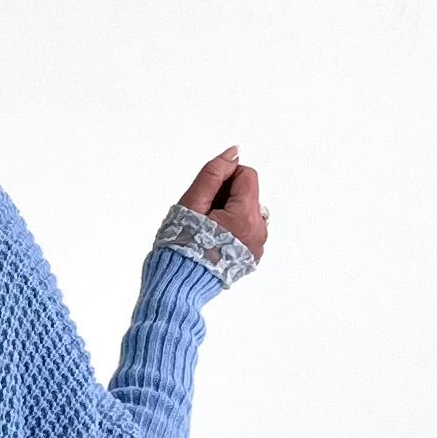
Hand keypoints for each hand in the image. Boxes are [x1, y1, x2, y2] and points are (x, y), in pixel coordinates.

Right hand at [179, 144, 268, 264]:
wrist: (178, 285)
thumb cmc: (181, 248)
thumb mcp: (192, 202)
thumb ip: (214, 173)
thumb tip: (234, 153)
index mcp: (246, 216)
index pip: (245, 175)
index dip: (223, 179)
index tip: (206, 197)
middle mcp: (258, 231)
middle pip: (248, 194)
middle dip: (226, 198)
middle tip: (204, 217)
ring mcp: (257, 246)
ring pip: (247, 212)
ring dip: (230, 213)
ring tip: (208, 230)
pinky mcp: (252, 256)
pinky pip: (247, 231)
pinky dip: (233, 230)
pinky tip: (214, 241)